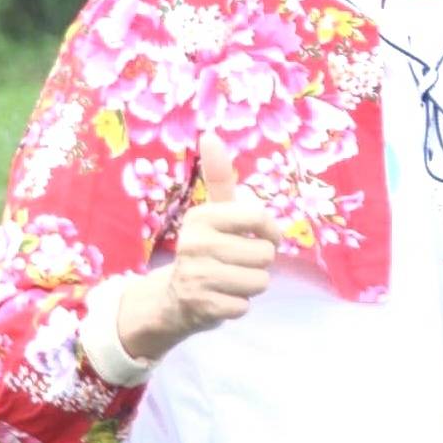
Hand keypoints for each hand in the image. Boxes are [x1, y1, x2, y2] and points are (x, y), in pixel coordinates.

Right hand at [118, 133, 281, 359]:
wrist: (172, 299)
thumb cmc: (206, 248)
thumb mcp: (212, 212)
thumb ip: (217, 176)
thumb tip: (210, 134)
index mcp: (201, 216)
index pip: (260, 216)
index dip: (270, 230)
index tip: (261, 236)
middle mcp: (194, 243)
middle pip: (265, 253)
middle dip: (258, 262)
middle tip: (236, 262)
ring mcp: (197, 277)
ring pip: (260, 280)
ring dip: (251, 284)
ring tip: (230, 280)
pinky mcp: (202, 307)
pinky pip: (245, 306)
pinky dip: (239, 305)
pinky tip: (221, 298)